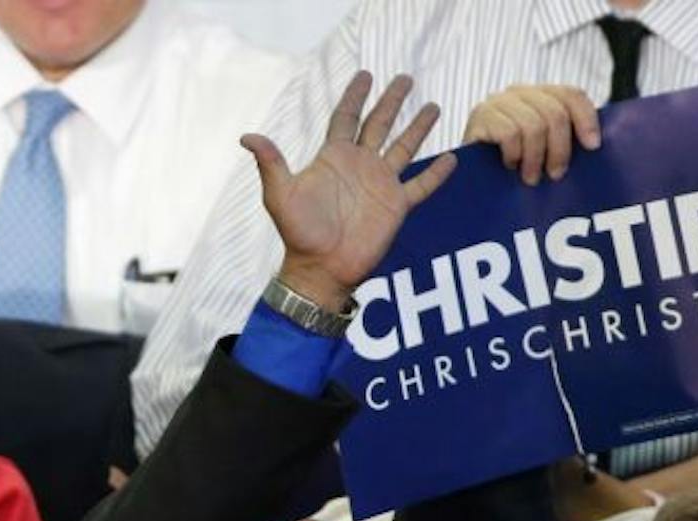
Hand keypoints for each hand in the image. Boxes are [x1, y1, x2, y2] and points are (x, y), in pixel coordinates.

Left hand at [243, 72, 454, 314]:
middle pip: (379, 124)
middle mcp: (359, 166)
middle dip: (391, 101)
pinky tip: (452, 157)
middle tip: (405, 78)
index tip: (365, 75)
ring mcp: (379, 184)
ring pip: (404, 148)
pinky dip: (436, 173)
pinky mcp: (395, 206)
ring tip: (433, 106)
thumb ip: (270, 163)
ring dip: (418, 128)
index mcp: (334, 158)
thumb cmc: (298, 234)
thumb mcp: (280, 195)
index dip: (355, 96)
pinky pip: (420, 186)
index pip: (346, 118)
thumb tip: (246, 136)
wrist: (321, 269)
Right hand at [464, 84, 601, 184]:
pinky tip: (509, 165)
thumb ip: (561, 136)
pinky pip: (510, 133)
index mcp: (539, 94)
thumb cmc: (507, 164)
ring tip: (530, 177)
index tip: (592, 146)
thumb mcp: (541, 147)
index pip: (571, 95)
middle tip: (555, 174)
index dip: (586, 119)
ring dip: (535, 157)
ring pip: (533, 125)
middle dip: (560, 148)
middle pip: (555, 113)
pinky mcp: (480, 117)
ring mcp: (498, 102)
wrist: (467, 174)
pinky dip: (514, 154)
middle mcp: (519, 92)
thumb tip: (594, 144)